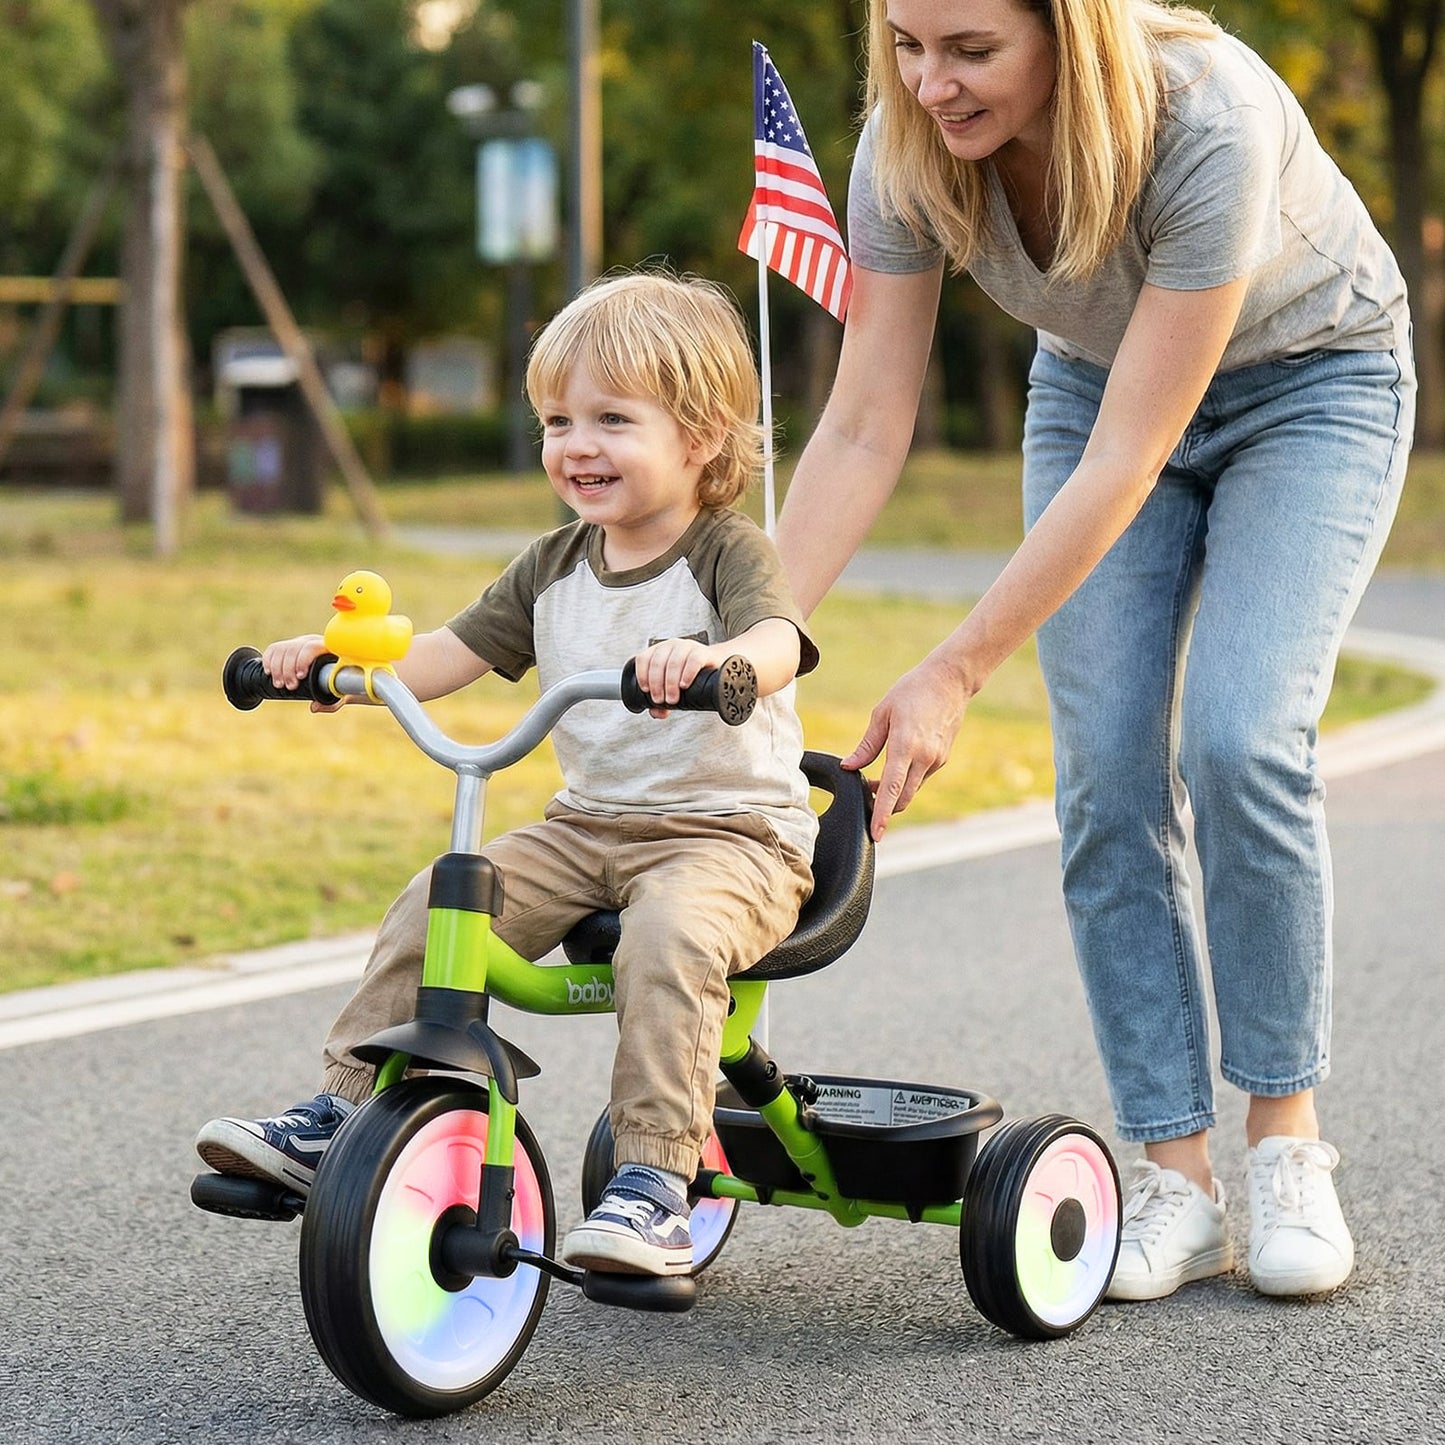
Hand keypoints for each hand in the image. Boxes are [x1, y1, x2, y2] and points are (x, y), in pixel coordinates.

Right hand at [261, 634, 342, 712]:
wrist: (334, 671)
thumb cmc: (338, 683)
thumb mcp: (340, 694)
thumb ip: (332, 703)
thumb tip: (314, 707)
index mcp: (327, 649)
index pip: (311, 647)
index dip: (303, 661)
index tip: (300, 677)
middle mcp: (311, 642)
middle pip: (293, 649)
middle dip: (288, 670)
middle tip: (290, 687)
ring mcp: (299, 644)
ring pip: (281, 649)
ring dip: (276, 668)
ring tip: (279, 685)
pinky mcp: (288, 647)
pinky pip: (273, 649)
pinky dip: (268, 661)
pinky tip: (269, 673)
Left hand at [631, 637, 718, 717]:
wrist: (716, 666)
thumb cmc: (691, 676)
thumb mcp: (674, 687)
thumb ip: (662, 701)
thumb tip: (656, 713)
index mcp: (659, 651)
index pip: (644, 658)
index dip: (642, 675)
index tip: (646, 691)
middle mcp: (671, 646)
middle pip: (657, 662)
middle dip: (657, 684)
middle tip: (661, 700)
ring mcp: (687, 646)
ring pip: (674, 662)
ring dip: (670, 683)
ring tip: (673, 698)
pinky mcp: (703, 652)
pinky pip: (693, 660)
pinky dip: (687, 674)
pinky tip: (684, 685)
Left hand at [845, 652, 970, 839]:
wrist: (950, 680)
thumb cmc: (912, 691)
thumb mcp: (883, 714)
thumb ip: (867, 745)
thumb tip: (849, 766)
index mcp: (906, 746)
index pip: (892, 789)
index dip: (882, 813)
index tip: (876, 833)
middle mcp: (924, 757)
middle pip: (904, 798)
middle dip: (886, 810)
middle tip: (865, 809)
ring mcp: (936, 760)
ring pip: (912, 789)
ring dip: (895, 795)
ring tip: (874, 787)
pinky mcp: (942, 758)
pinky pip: (920, 778)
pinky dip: (906, 782)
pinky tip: (893, 771)